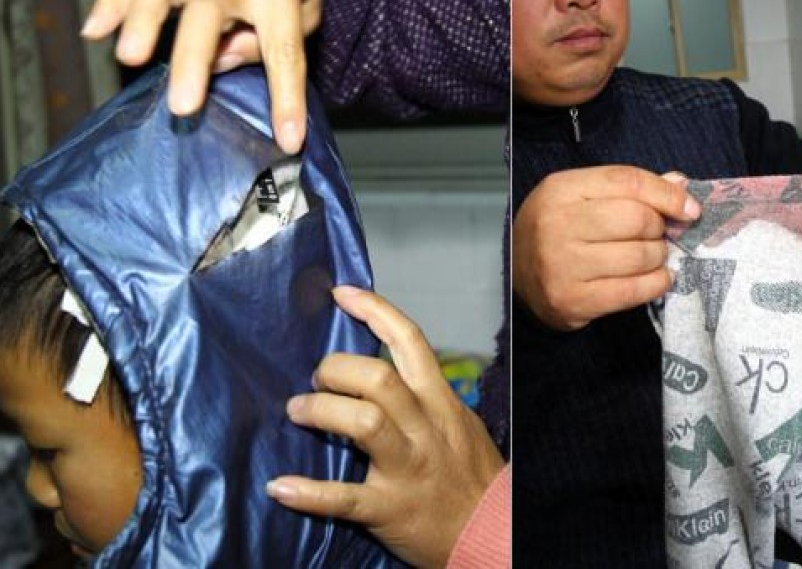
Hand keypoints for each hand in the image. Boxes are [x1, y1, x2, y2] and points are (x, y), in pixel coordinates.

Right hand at [83, 0, 324, 153]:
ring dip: (142, 22)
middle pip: (205, 18)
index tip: (288, 140)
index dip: (285, 98)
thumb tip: (220, 63)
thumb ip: (275, 38)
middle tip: (184, 107)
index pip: (281, 50)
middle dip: (192, 63)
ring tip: (129, 59)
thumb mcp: (305, 5)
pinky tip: (93, 33)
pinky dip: (110, 6)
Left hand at [266, 286, 504, 568]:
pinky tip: (280, 486)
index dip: (374, 311)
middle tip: (317, 379)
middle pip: (378, 378)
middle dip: (336, 369)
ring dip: (321, 411)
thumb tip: (380, 372)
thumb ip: (424, 399)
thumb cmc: (470, 475)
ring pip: (363, 423)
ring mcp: (408, 468)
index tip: (342, 294)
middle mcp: (424, 428)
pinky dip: (309, 492)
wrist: (494, 534)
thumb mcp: (457, 424)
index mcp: (440, 402)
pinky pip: (344, 498)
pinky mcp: (389, 508)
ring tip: (298, 412)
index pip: (409, 342)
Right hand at [512, 165, 700, 330]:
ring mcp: (562, 265)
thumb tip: (680, 186)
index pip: (628, 181)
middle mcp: (557, 224)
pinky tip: (656, 279)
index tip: (688, 209)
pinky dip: (655, 284)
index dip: (666, 195)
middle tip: (656, 236)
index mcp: (561, 189)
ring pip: (639, 256)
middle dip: (659, 228)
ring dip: (658, 257)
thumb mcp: (581, 196)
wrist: (516, 275)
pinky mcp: (572, 300)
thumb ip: (628, 189)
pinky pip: (632, 291)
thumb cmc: (557, 230)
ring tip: (651, 257)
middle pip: (637, 218)